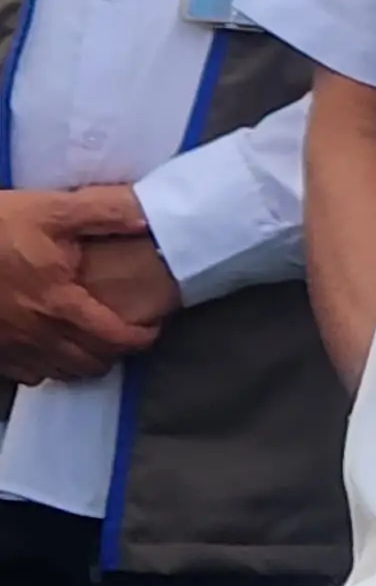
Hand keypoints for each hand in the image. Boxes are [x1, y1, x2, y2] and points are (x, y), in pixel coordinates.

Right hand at [0, 187, 163, 383]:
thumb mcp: (53, 210)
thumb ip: (105, 214)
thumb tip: (148, 219)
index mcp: (59, 304)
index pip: (114, 339)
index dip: (140, 338)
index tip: (152, 326)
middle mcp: (35, 335)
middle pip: (89, 364)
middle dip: (114, 352)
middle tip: (124, 332)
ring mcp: (8, 348)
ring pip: (58, 373)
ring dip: (82, 362)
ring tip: (92, 340)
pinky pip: (26, 374)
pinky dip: (46, 366)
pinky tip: (49, 345)